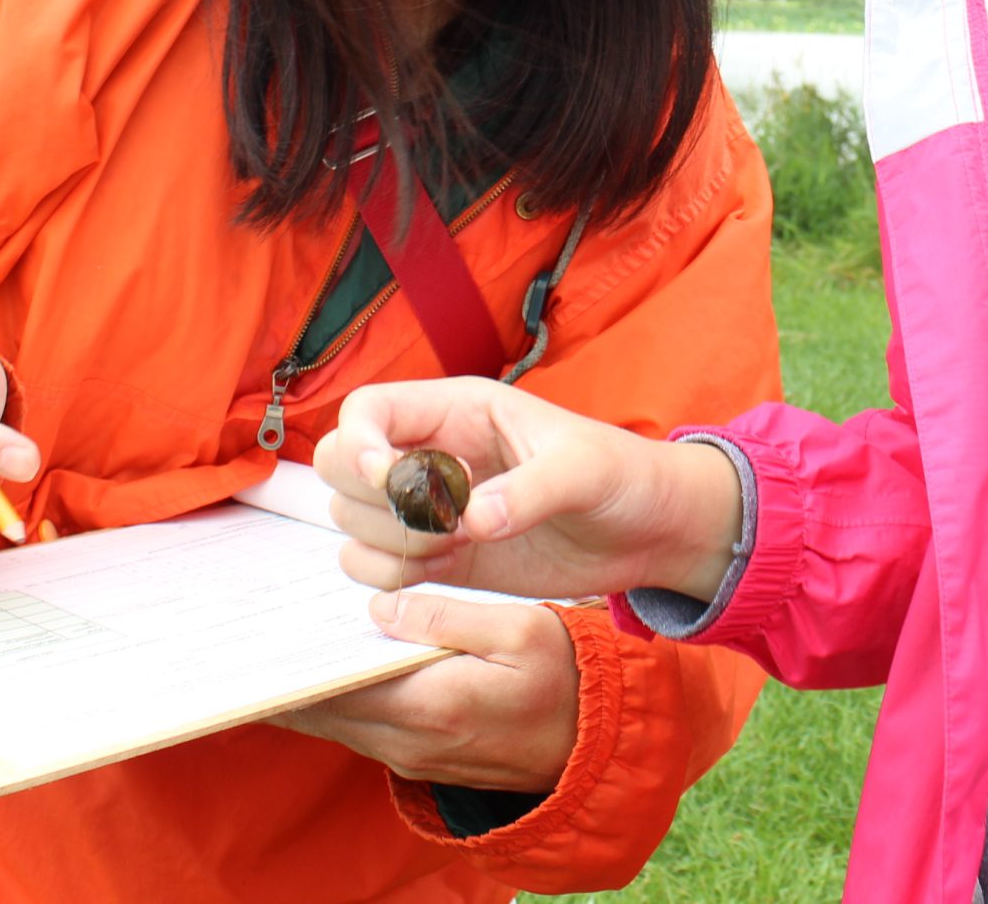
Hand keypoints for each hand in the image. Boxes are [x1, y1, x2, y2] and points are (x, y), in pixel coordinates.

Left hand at [266, 592, 578, 791]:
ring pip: (334, 724)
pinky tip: (321, 668)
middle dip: (286, 673)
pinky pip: (357, 731)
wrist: (595, 744)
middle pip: (322, 710)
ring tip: (272, 646)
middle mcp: (410, 740)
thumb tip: (382, 602)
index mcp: (431, 703)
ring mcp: (411, 756)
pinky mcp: (418, 757)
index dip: (295, 659)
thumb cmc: (565, 677)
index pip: (338, 685)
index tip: (259, 630)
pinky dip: (332, 704)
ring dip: (304, 690)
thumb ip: (446, 615)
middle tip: (248, 633)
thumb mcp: (520, 628)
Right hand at [314, 377, 741, 602]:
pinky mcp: (439, 556)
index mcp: (458, 410)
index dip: (360, 445)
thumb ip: (528, 491)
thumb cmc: (620, 477)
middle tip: (439, 522)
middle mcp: (430, 453)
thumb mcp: (583, 470)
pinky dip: (395, 577)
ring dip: (389, 543)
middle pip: (340, 465)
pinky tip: (449, 570)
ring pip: (351, 522)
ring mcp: (429, 508)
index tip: (391, 481)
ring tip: (455, 547)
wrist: (647, 530)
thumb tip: (471, 520)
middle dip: (372, 501)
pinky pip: (377, 566)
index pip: (367, 411)